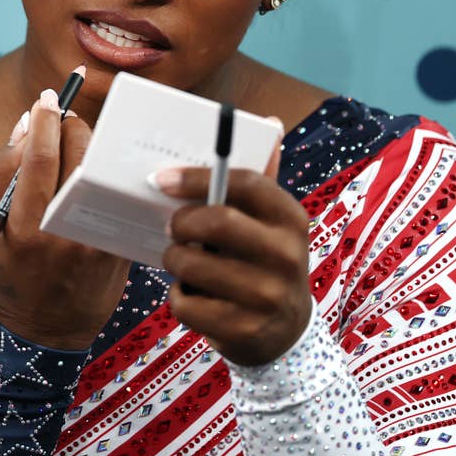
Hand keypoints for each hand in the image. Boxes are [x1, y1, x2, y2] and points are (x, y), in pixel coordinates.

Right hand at [0, 90, 130, 350]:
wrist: (45, 332)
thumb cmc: (9, 272)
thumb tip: (23, 126)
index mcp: (23, 227)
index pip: (40, 158)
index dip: (46, 120)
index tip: (47, 97)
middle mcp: (63, 233)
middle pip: (79, 156)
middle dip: (74, 125)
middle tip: (66, 118)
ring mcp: (95, 241)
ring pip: (101, 171)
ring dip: (92, 146)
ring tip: (79, 143)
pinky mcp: (118, 248)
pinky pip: (115, 194)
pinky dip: (107, 173)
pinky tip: (97, 170)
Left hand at [159, 141, 311, 365]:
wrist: (287, 334)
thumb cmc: (265, 260)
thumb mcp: (271, 222)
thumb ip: (261, 176)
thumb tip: (270, 121)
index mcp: (291, 218)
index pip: (247, 182)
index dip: (199, 177)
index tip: (163, 179)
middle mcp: (288, 256)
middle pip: (217, 221)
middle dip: (182, 222)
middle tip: (172, 227)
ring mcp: (269, 296)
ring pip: (194, 264)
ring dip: (175, 259)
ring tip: (181, 259)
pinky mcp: (245, 330)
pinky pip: (187, 303)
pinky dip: (179, 296)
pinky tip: (194, 295)